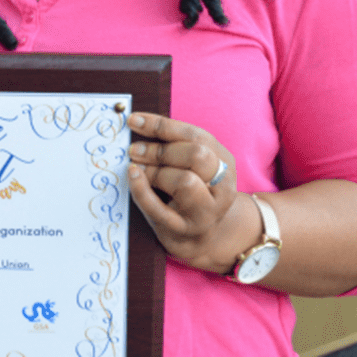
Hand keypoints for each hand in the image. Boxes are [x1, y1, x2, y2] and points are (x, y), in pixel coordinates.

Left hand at [126, 113, 254, 274]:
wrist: (199, 235)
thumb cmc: (189, 190)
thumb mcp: (190, 163)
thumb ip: (172, 143)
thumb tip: (137, 122)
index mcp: (224, 162)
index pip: (196, 136)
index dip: (162, 126)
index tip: (133, 120)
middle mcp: (222, 187)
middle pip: (197, 156)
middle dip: (160, 150)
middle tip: (134, 149)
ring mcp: (206, 211)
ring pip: (185, 181)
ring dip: (154, 171)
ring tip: (138, 168)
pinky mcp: (183, 229)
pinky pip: (159, 208)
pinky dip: (141, 189)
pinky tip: (132, 175)